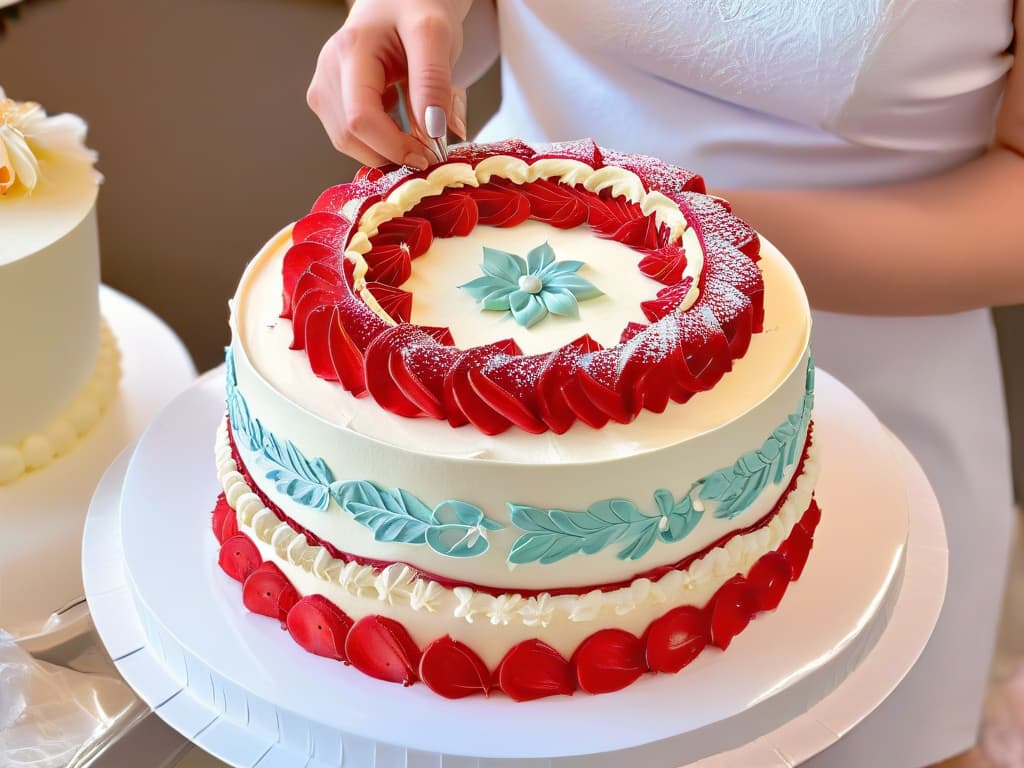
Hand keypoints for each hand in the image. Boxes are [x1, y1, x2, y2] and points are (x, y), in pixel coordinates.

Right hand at [307, 0, 472, 169]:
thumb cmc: (416, 9)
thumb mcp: (435, 35)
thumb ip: (434, 82)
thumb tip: (434, 132)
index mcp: (350, 50)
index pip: (360, 119)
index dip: (394, 147)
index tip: (428, 156)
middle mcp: (328, 70)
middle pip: (350, 137)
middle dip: (390, 154)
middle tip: (429, 152)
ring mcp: (325, 87)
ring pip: (349, 143)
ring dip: (386, 151)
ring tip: (417, 135)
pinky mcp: (329, 100)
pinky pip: (352, 137)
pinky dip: (380, 143)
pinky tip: (400, 127)